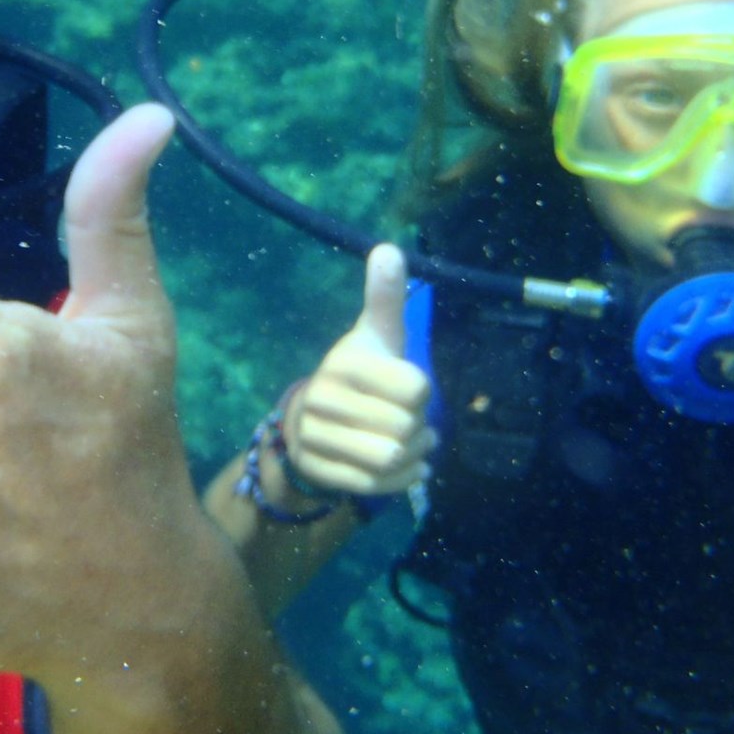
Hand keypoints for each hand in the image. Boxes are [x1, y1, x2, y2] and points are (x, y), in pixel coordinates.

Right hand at [283, 244, 434, 495]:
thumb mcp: (375, 336)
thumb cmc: (359, 376)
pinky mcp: (318, 470)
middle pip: (406, 427)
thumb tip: (388, 248)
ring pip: (392, 459)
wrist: (310, 422)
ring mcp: (314, 437)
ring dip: (412, 455)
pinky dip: (401, 479)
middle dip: (417, 429)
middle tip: (405, 421)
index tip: (409, 389)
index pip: (416, 388)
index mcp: (344, 362)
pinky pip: (378, 486)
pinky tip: (400, 465)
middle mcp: (322, 398)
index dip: (422, 394)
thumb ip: (384, 298)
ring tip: (406, 443)